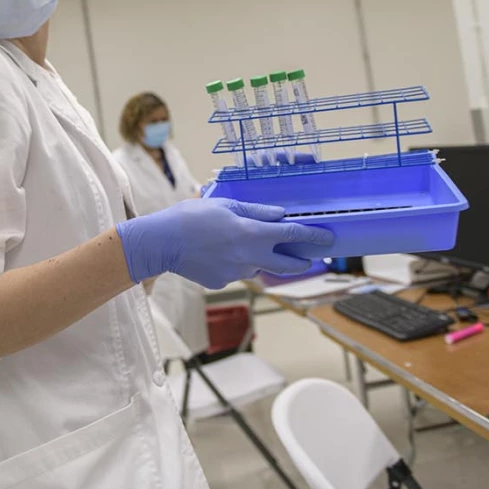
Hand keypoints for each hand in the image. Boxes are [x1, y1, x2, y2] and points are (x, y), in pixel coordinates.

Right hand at [115, 198, 333, 288]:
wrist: (161, 242)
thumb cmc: (191, 217)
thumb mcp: (225, 205)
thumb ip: (256, 212)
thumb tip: (280, 215)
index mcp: (252, 233)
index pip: (292, 236)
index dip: (313, 236)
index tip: (327, 238)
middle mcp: (249, 256)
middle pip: (286, 264)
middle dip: (302, 262)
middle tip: (310, 258)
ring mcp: (236, 273)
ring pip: (256, 266)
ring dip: (257, 258)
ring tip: (234, 243)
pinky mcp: (223, 282)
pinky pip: (236, 272)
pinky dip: (233, 263)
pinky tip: (215, 252)